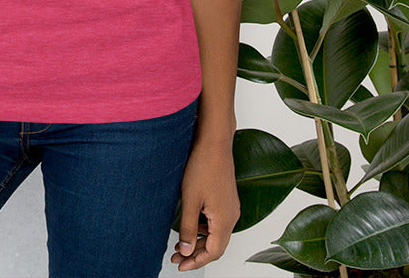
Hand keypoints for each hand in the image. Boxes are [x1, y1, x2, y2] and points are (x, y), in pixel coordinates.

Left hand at [171, 139, 238, 270]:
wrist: (214, 143)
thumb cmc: (203, 167)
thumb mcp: (190, 200)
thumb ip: (188, 228)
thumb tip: (185, 251)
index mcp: (224, 221)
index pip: (213, 253)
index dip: (196, 262)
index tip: (180, 265)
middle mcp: (232, 216)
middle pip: (216, 246)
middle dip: (195, 253)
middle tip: (176, 256)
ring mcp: (231, 207)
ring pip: (216, 234)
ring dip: (199, 240)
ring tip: (180, 242)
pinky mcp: (227, 199)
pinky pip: (217, 222)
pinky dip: (204, 228)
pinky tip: (191, 224)